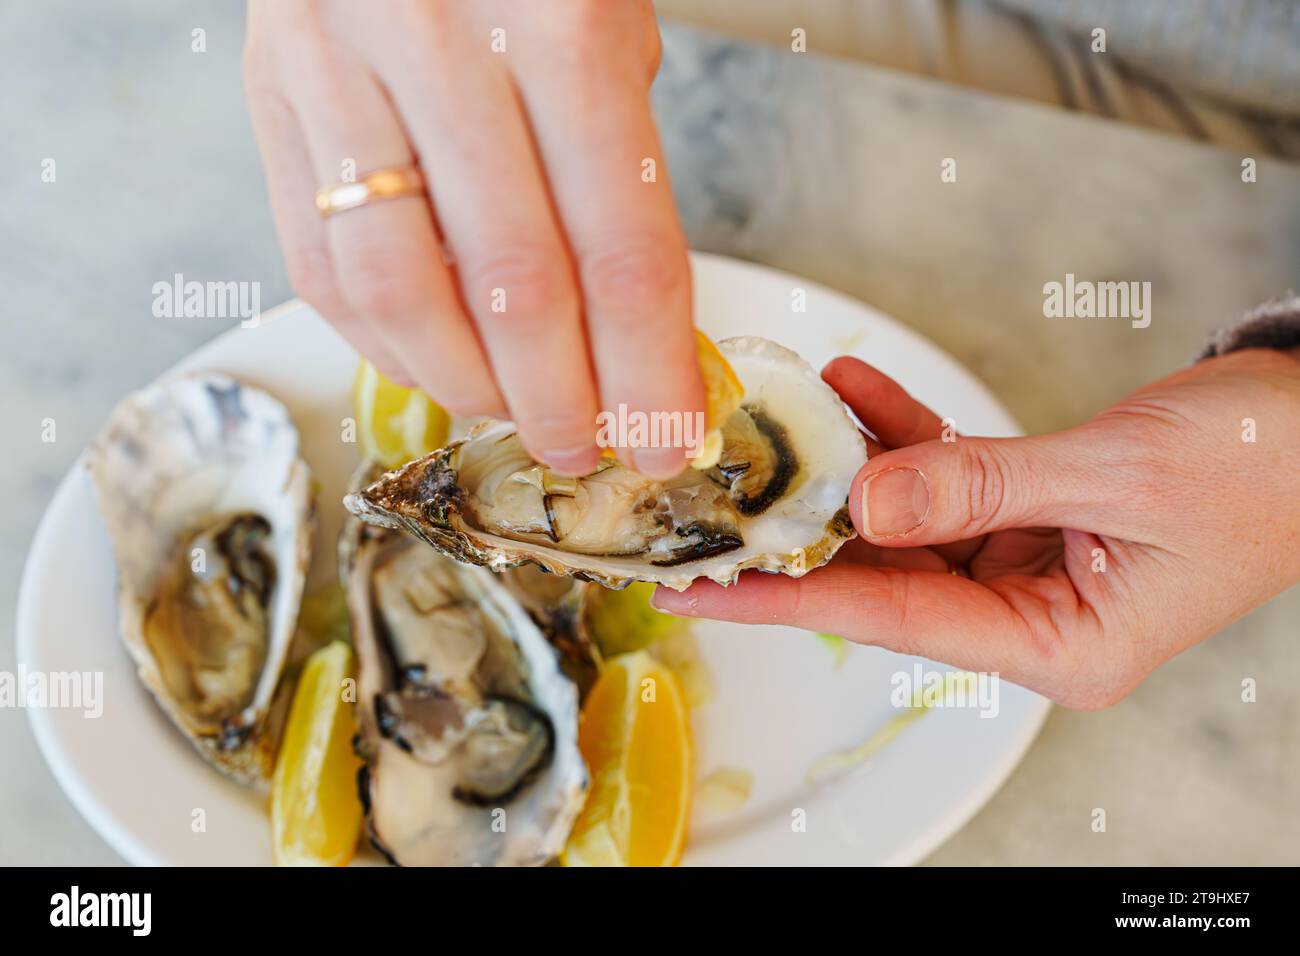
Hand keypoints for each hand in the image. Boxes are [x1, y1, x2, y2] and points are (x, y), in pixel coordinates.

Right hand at [243, 0, 699, 477]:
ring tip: (512, 414)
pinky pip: (320, 265)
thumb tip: (634, 339)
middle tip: (586, 449)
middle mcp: (442, 45)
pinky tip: (434, 364)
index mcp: (562, 25)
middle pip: (516, 288)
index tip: (667, 438)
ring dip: (468, 386)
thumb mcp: (607, 26)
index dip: (649, 371)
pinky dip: (383, 343)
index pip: (621, 251)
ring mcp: (341, 71)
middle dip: (562, 401)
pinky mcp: (272, 97)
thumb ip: (619, 171)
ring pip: (400, 292)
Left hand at [653, 348, 1299, 707]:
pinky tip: (857, 389)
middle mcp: (1036, 619)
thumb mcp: (1108, 476)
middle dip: (807, 529)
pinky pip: (949, 479)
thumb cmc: (1257, 464)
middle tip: (716, 506)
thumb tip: (862, 502)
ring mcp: (1029, 567)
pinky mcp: (1030, 517)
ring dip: (856, 463)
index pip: (897, 622)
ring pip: (912, 521)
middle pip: (890, 575)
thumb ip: (975, 488)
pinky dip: (908, 435)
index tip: (707, 591)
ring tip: (791, 415)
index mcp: (1063, 646)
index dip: (794, 601)